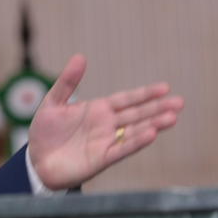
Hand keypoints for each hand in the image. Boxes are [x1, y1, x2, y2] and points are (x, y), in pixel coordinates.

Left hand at [28, 54, 183, 189]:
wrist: (37, 160)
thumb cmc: (46, 132)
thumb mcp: (53, 102)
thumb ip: (66, 82)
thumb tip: (80, 57)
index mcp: (98, 110)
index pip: (126, 100)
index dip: (145, 94)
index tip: (165, 88)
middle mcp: (107, 125)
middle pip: (136, 114)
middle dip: (157, 108)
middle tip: (180, 102)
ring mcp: (106, 142)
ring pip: (134, 131)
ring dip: (153, 124)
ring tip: (172, 117)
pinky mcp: (102, 158)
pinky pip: (122, 149)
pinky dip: (136, 142)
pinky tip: (151, 134)